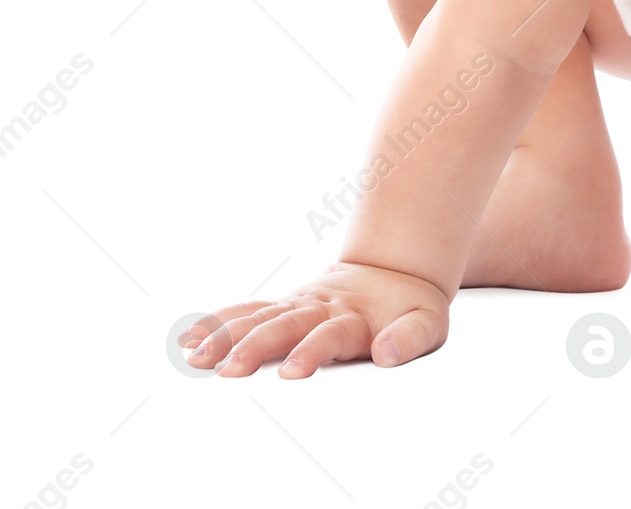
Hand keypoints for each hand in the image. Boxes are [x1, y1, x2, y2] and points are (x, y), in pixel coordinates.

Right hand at [180, 261, 449, 378]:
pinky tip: (190, 339)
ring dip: (228, 336)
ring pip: (258, 317)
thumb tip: (388, 354)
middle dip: (256, 347)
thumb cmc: (410, 307)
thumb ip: (409, 338)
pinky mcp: (284, 305)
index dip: (312, 351)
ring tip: (197, 357)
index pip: (330, 334)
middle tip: (229, 369)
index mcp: (354, 316)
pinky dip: (220, 322)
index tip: (292, 373)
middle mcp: (320, 307)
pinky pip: (248, 311)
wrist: (395, 271)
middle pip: (285, 325)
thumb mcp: (426, 321)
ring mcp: (299, 304)